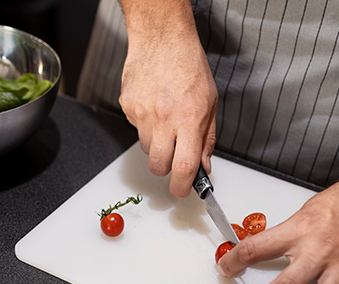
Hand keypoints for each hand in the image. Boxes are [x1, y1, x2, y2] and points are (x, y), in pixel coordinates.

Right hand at [119, 3, 217, 197]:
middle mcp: (164, 118)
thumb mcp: (210, 104)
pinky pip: (136, 129)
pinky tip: (154, 106)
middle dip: (166, 169)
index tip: (182, 190)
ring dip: (157, 145)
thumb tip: (204, 167)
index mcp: (190, 118)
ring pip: (147, 149)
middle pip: (158, 166)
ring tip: (166, 121)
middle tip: (175, 158)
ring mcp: (142, 113)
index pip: (184, 167)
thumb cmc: (189, 66)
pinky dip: (146, 125)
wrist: (162, 38)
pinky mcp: (128, 106)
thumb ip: (207, 139)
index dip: (182, 187)